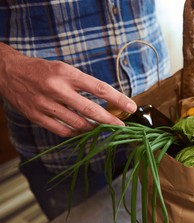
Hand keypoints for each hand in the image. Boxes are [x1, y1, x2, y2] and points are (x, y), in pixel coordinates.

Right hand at [0, 43, 136, 136]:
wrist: (8, 71)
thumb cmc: (42, 70)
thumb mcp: (64, 69)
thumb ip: (83, 84)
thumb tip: (107, 100)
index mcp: (66, 73)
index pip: (99, 88)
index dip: (118, 99)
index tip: (131, 107)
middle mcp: (56, 89)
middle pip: (90, 110)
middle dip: (110, 120)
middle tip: (122, 126)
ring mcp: (45, 104)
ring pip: (77, 123)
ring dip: (93, 128)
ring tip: (101, 128)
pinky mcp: (36, 116)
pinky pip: (62, 130)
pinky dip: (75, 132)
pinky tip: (81, 130)